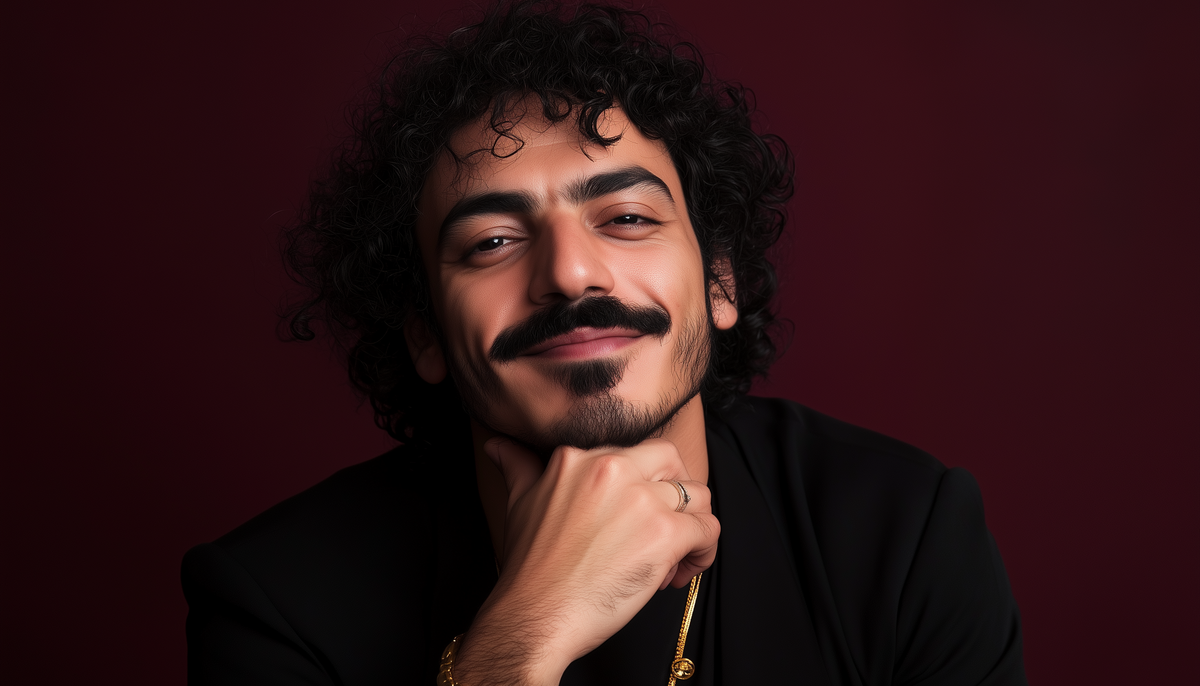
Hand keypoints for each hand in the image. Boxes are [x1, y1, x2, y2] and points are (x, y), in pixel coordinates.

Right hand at [452, 438, 719, 685]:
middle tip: (667, 525)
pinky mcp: (664, 533)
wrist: (534, 615)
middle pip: (672, 459)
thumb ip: (518, 466)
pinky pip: (708, 530)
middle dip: (676, 491)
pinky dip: (703, 552)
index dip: (640, 486)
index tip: (630, 518)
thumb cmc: (530, 569)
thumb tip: (498, 446)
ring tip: (674, 557)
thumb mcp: (520, 503)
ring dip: (693, 525)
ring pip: (697, 495)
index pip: (633, 453)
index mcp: (579, 457)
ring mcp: (641, 499)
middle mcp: (612, 468)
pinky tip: (680, 571)